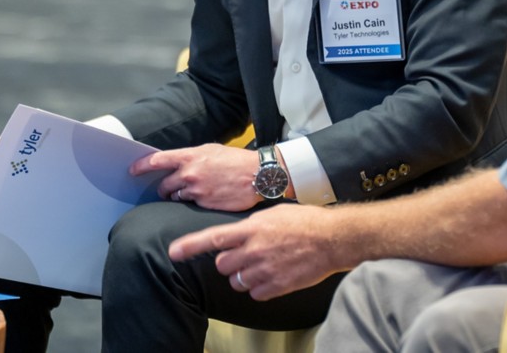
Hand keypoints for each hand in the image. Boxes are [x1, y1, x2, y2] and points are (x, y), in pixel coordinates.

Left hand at [133, 144, 260, 211]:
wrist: (257, 175)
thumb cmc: (236, 161)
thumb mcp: (212, 151)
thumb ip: (192, 157)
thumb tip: (177, 163)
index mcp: (191, 156)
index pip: (158, 160)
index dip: (141, 166)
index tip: (132, 170)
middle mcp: (190, 173)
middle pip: (163, 184)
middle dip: (164, 188)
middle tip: (168, 188)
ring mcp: (197, 190)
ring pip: (175, 197)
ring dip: (177, 196)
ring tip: (191, 193)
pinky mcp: (204, 204)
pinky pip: (189, 205)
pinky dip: (192, 203)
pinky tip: (203, 198)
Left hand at [168, 204, 345, 300]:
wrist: (332, 239)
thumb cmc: (306, 222)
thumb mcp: (273, 214)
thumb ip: (251, 226)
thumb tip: (239, 234)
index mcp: (251, 229)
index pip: (213, 238)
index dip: (190, 246)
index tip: (173, 252)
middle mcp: (253, 250)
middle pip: (222, 264)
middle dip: (229, 262)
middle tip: (245, 255)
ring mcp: (263, 270)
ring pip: (236, 281)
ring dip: (243, 275)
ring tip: (263, 264)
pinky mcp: (275, 286)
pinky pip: (254, 293)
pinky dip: (260, 287)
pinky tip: (273, 275)